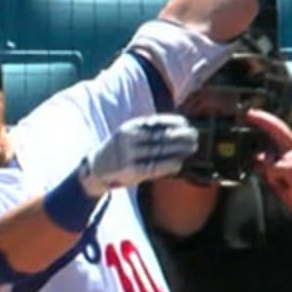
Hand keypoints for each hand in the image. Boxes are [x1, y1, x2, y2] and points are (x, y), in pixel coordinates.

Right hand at [77, 114, 197, 195]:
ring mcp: (129, 154)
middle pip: (160, 136)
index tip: (187, 124)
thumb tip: (176, 131)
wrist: (96, 168)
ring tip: (191, 149)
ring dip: (178, 150)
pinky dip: (168, 165)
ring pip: (159, 151)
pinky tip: (179, 164)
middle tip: (194, 137)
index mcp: (130, 126)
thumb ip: (148, 132)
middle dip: (180, 136)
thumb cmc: (120, 151)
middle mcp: (129, 138)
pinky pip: (153, 167)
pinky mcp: (130, 170)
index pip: (156, 121)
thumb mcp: (129, 135)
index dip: (173, 122)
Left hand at [245, 108, 291, 218]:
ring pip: (268, 158)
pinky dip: (272, 179)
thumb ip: (269, 164)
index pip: (279, 131)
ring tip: (282, 184)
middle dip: (262, 119)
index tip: (252, 113)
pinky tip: (285, 186)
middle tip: (249, 113)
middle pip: (277, 129)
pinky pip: (271, 169)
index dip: (266, 120)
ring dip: (268, 174)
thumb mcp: (279, 176)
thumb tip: (256, 157)